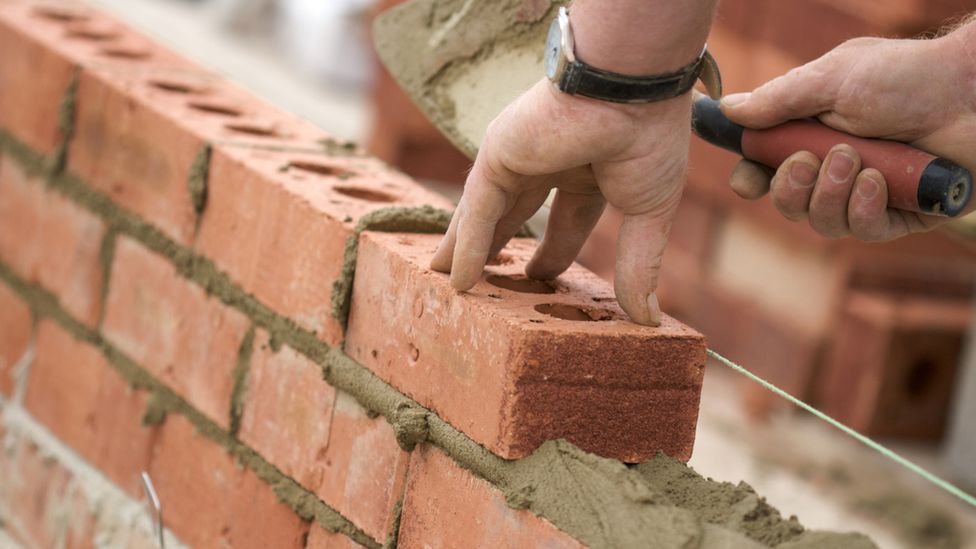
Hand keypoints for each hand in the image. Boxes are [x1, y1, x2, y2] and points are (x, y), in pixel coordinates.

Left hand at [430, 80, 693, 325]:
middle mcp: (549, 162)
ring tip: (445, 282)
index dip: (553, 253)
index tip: (539, 280)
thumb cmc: (650, 140)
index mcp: (588, 171)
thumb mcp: (649, 213)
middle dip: (495, 248)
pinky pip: (477, 210)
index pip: (566, 220)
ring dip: (465, 248)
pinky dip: (467, 246)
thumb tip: (648, 318)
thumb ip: (639, 265)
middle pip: (513, 216)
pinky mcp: (497, 155)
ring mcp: (519, 157)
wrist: (631, 93)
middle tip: (480, 282)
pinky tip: (457, 281)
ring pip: (485, 213)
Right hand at [721, 30, 975, 240]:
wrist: (973, 92)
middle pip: (789, 202)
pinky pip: (864, 231)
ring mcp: (871, 193)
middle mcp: (839, 166)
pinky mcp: (904, 215)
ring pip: (823, 222)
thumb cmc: (907, 77)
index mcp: (816, 132)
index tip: (746, 182)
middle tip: (807, 161)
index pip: (768, 166)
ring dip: (829, 195)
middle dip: (790, 188)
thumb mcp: (832, 80)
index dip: (752, 179)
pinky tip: (878, 182)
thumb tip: (729, 110)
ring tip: (854, 160)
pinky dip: (864, 209)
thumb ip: (778, 100)